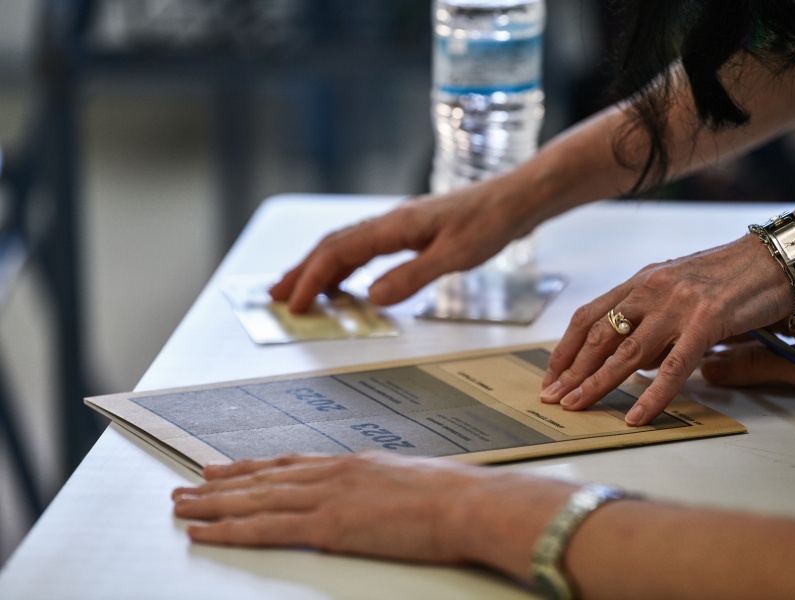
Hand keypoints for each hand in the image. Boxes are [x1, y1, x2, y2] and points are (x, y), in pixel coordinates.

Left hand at [172, 451, 573, 577]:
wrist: (466, 502)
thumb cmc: (451, 495)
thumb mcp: (410, 481)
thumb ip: (382, 487)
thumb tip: (376, 497)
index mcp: (352, 464)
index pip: (291, 464)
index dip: (254, 467)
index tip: (228, 468)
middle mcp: (331, 473)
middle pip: (263, 478)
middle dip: (221, 485)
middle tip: (187, 487)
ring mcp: (325, 498)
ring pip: (253, 500)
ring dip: (212, 505)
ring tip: (182, 507)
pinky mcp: (325, 527)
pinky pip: (263, 529)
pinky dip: (228, 530)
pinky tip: (204, 532)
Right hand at [269, 178, 540, 312]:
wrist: (516, 198)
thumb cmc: (491, 223)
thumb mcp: (455, 257)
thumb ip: (413, 276)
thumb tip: (373, 297)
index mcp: (395, 225)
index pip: (339, 252)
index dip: (313, 279)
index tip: (296, 304)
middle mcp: (390, 221)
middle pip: (333, 245)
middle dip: (303, 271)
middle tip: (278, 296)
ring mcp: (399, 224)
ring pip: (347, 244)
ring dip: (320, 267)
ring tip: (302, 291)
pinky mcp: (411, 230)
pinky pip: (366, 247)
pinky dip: (346, 265)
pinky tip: (348, 281)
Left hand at [539, 234, 794, 425]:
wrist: (778, 255)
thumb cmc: (733, 275)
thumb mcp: (681, 289)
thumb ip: (654, 319)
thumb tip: (634, 361)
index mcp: (642, 281)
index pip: (589, 316)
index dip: (566, 347)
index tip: (552, 373)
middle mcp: (651, 289)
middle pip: (598, 336)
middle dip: (571, 370)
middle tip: (553, 397)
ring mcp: (677, 305)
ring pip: (626, 352)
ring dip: (597, 383)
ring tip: (576, 406)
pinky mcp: (706, 321)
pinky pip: (674, 368)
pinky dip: (652, 395)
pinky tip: (637, 416)